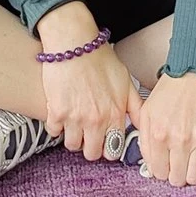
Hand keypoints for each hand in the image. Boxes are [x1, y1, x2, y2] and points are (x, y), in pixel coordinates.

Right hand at [35, 5, 135, 161]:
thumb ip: (136, 107)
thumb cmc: (100, 59)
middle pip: (92, 153)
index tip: (104, 141)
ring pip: (72, 145)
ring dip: (73, 136)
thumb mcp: (125, 81)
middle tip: (88, 134)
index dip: (109, 147)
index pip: (113, 150)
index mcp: (115, 114)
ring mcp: (75, 118)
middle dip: (90, 146)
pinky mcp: (56, 112)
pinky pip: (53, 132)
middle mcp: (96, 121)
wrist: (74, 43)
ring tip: (74, 123)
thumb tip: (142, 126)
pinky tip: (61, 113)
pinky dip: (56, 126)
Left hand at [134, 70, 195, 185]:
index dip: (161, 171)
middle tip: (178, 164)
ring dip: (192, 171)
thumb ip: (144, 138)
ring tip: (192, 159)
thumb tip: (149, 162)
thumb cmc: (172, 88)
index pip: (158, 172)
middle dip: (177, 175)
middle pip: (178, 179)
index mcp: (158, 135)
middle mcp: (179, 141)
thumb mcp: (148, 110)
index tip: (165, 165)